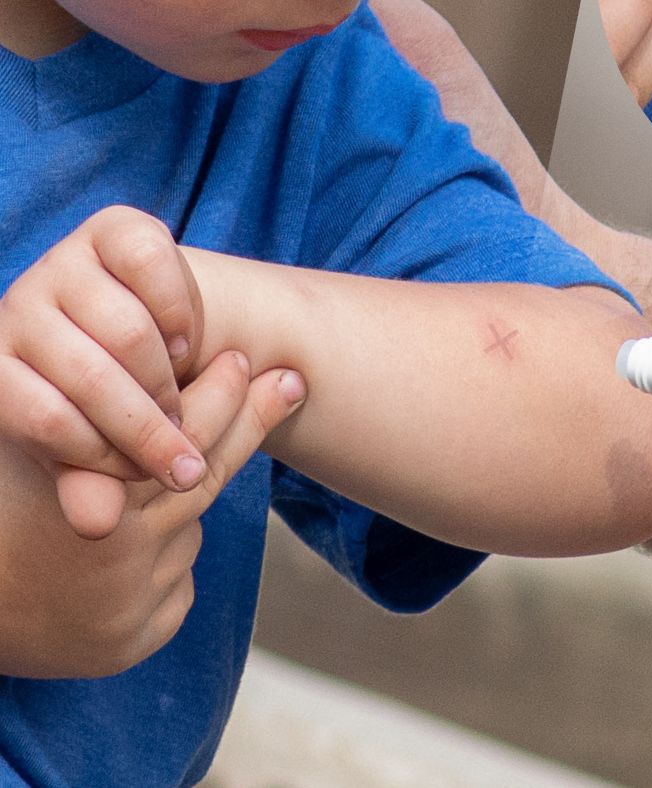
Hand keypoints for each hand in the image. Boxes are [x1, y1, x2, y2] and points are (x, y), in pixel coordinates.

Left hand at [0, 206, 212, 538]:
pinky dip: (181, 314)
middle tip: (184, 463)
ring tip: (181, 407)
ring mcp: (62, 265)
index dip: (104, 457)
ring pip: (129, 331)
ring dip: (170, 381)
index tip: (147, 481)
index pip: (45, 419)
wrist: (144, 342)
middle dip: (150, 430)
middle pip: (90, 378)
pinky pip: (156, 270)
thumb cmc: (106, 407)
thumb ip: (92, 485)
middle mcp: (16, 309)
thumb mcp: (94, 452)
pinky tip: (182, 343)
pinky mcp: (113, 229)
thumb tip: (98, 524)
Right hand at [0, 350, 304, 678]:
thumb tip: (145, 352)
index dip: (216, 396)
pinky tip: (149, 550)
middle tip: (286, 381)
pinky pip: (176, 582)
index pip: (175, 436)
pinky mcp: (140, 636)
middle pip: (201, 475)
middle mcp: (113, 544)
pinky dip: (166, 558)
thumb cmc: (2, 517)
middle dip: (248, 423)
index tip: (242, 359)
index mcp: (80, 492)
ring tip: (182, 476)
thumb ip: (84, 422)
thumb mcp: (35, 462)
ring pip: (190, 528)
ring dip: (187, 497)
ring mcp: (131, 596)